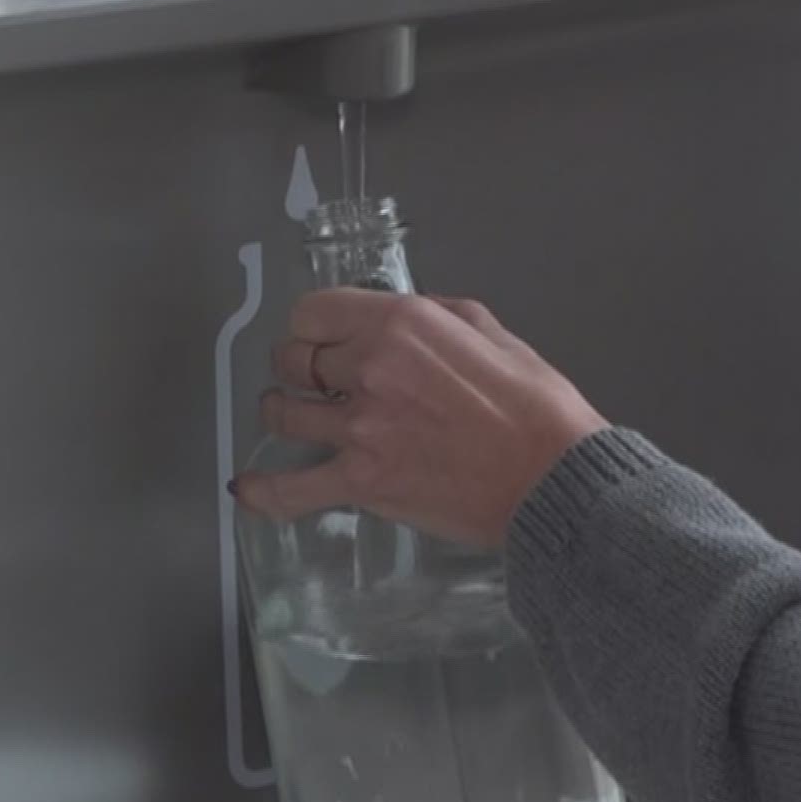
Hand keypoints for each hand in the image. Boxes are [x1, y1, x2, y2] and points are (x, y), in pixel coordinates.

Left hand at [232, 288, 608, 548]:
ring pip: (284, 413)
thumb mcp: (492, 333)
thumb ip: (438, 318)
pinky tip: (248, 487)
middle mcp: (370, 369)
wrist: (552, 480)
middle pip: (293, 359)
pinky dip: (264, 491)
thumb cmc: (537, 409)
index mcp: (401, 324)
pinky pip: (291, 489)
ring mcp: (360, 428)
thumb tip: (405, 322)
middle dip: (298, 367)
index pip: (313, 311)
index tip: (320, 339)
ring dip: (283, 413)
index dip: (312, 325)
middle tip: (310, 380)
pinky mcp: (362, 482)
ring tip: (289, 418)